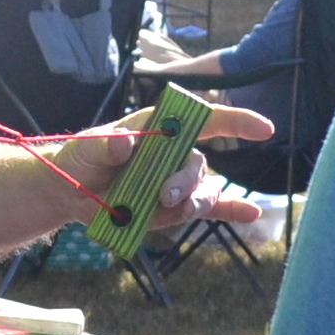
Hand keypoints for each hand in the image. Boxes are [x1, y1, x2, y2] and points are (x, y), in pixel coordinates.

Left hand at [47, 106, 269, 225]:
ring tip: (178, 209)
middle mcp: (174, 154)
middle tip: (165, 195)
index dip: (235, 121)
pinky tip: (251, 214)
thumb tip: (125, 143)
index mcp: (160, 128)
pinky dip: (231, 211)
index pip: (204, 120)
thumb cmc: (83, 158)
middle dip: (186, 180)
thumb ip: (106, 145)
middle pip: (197, 164)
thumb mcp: (88, 147)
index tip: (262, 129)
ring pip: (203, 190)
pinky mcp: (173, 209)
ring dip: (197, 201)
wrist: (71, 191)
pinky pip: (208, 209)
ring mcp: (175, 183)